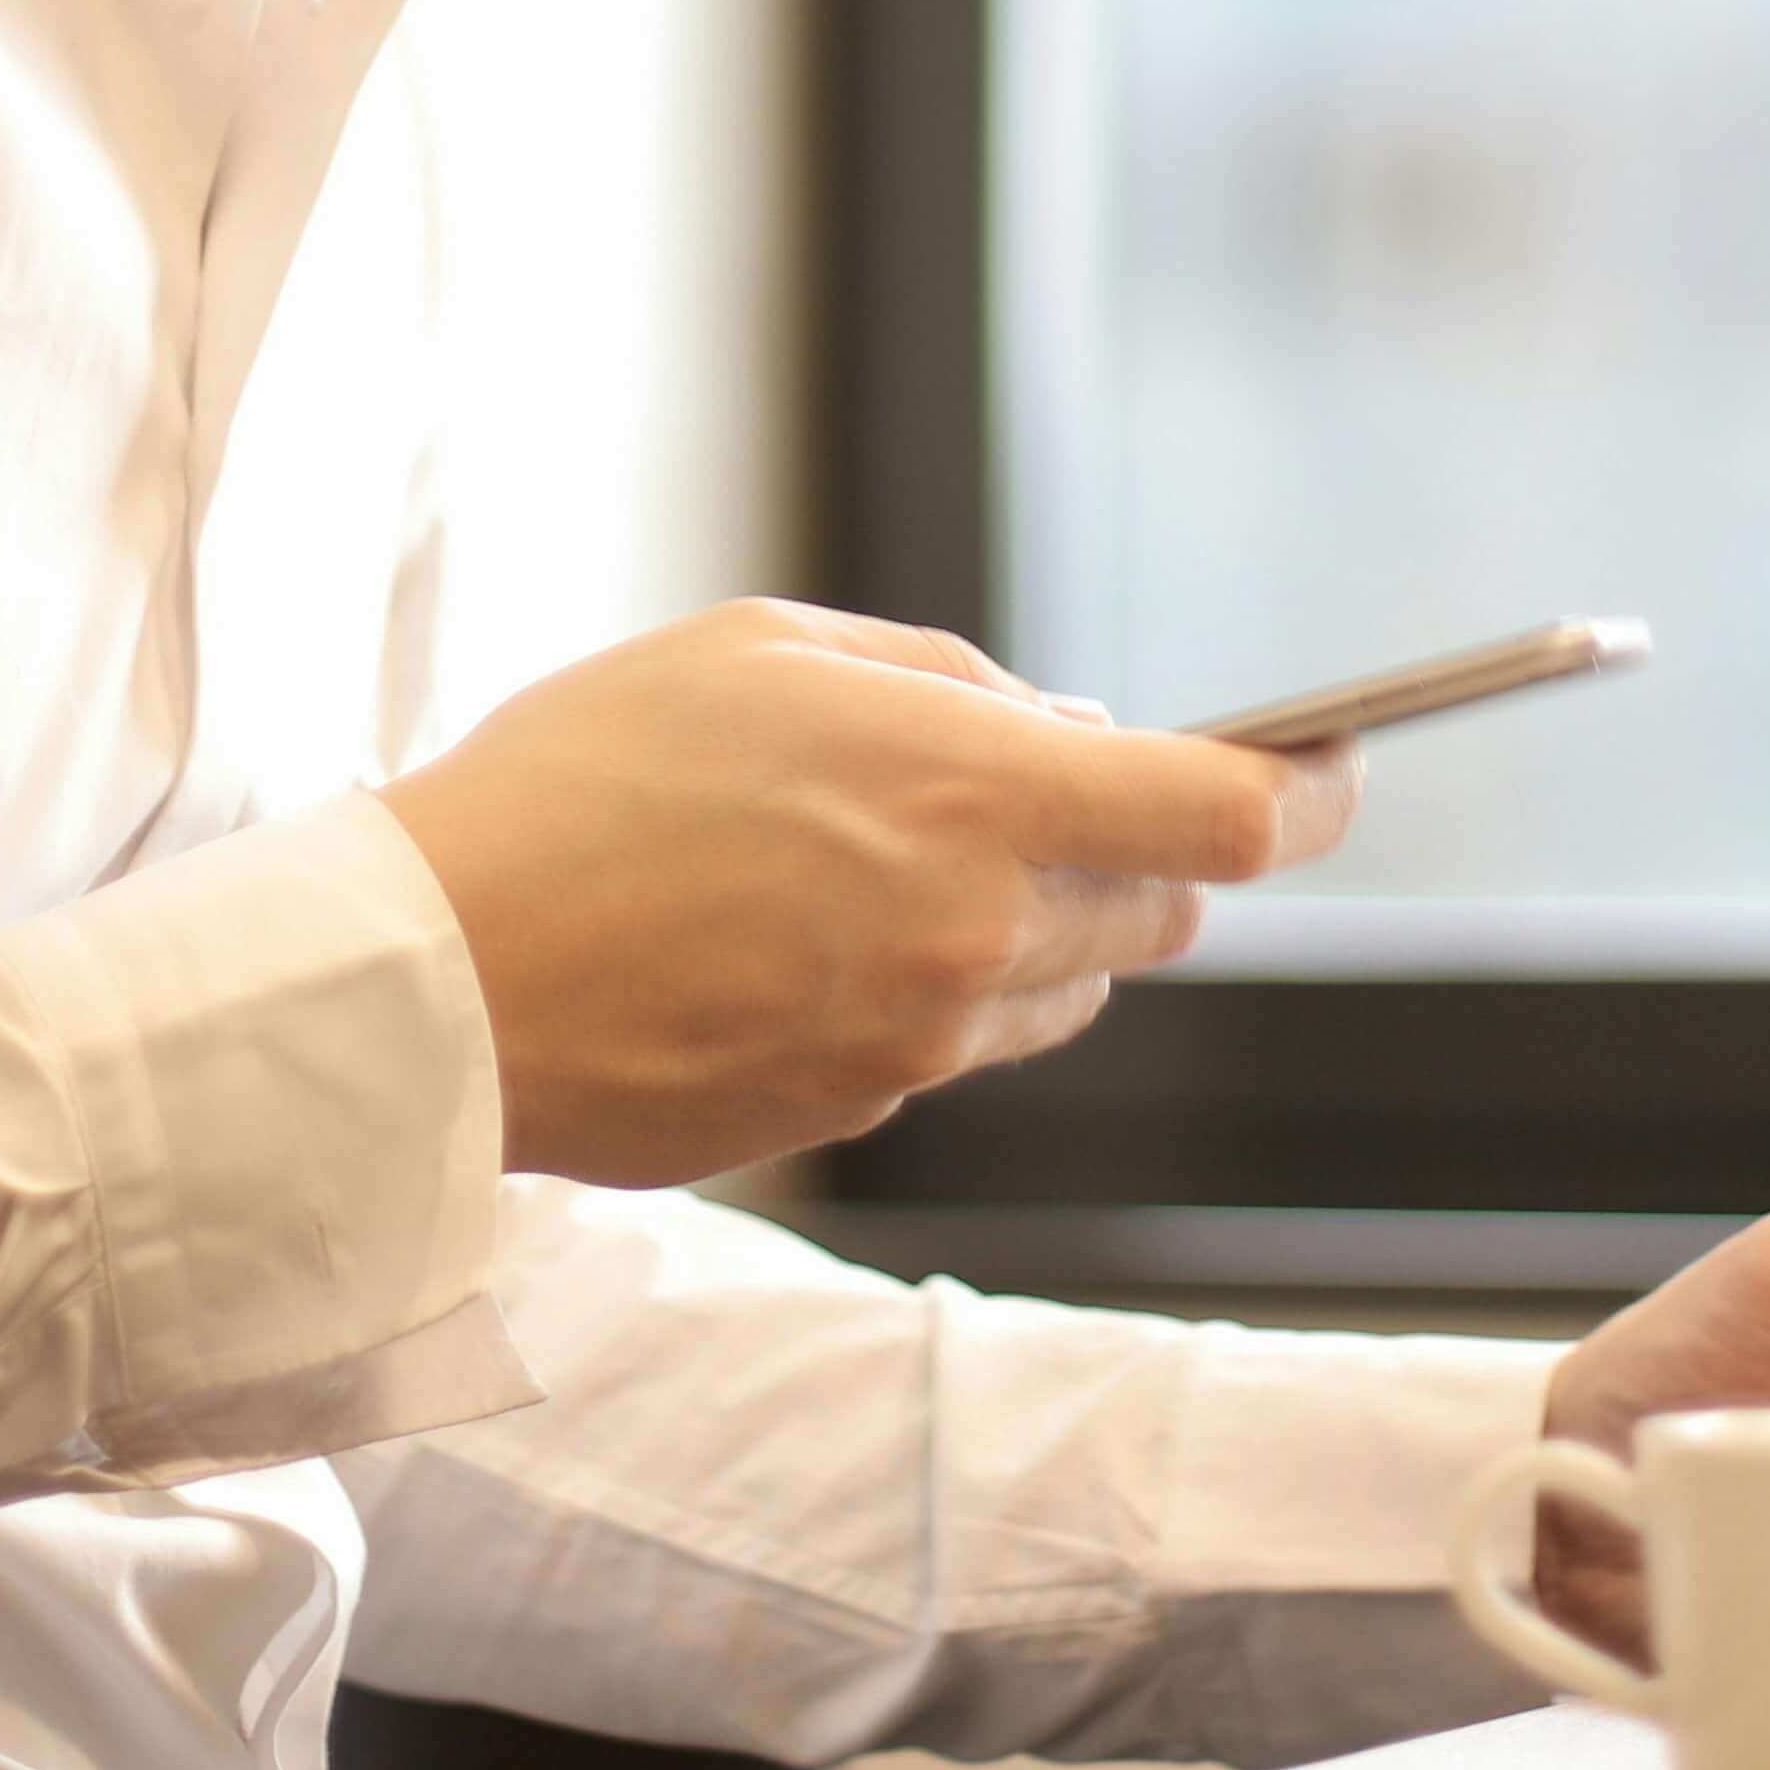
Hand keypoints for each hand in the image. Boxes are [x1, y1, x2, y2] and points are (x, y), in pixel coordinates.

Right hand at [377, 600, 1350, 1184]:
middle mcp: (973, 938)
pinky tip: (797, 942)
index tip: (1337, 769)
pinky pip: (950, 1046)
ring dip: (1030, 927)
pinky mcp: (850, 1118)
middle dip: (1130, 849)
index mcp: (975, 800)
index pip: (1226, 818)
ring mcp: (915, 1046)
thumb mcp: (776, 651)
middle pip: (1158, 909)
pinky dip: (925, 990)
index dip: (1308, 795)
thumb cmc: (588, 777)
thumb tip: (1064, 732)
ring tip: (874, 862)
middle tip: (1038, 792)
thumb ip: (949, 687)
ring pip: (1060, 986)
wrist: (432, 980)